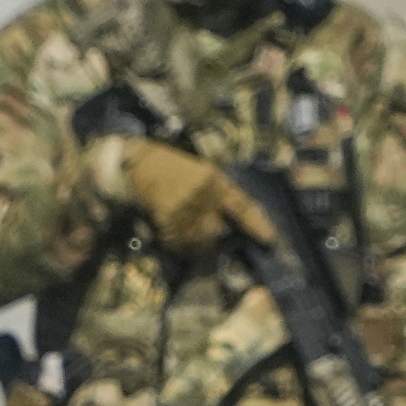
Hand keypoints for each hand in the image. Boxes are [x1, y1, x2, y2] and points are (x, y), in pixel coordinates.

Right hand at [76, 124, 255, 257]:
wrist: (135, 160)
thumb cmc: (167, 167)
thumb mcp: (198, 173)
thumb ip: (213, 196)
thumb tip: (224, 227)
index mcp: (216, 180)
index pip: (243, 206)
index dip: (258, 225)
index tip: (270, 241)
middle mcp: (206, 192)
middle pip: (218, 232)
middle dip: (212, 239)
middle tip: (200, 237)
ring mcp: (187, 204)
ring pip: (198, 241)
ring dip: (190, 245)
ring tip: (179, 235)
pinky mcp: (169, 214)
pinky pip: (177, 241)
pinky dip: (172, 243)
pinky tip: (164, 233)